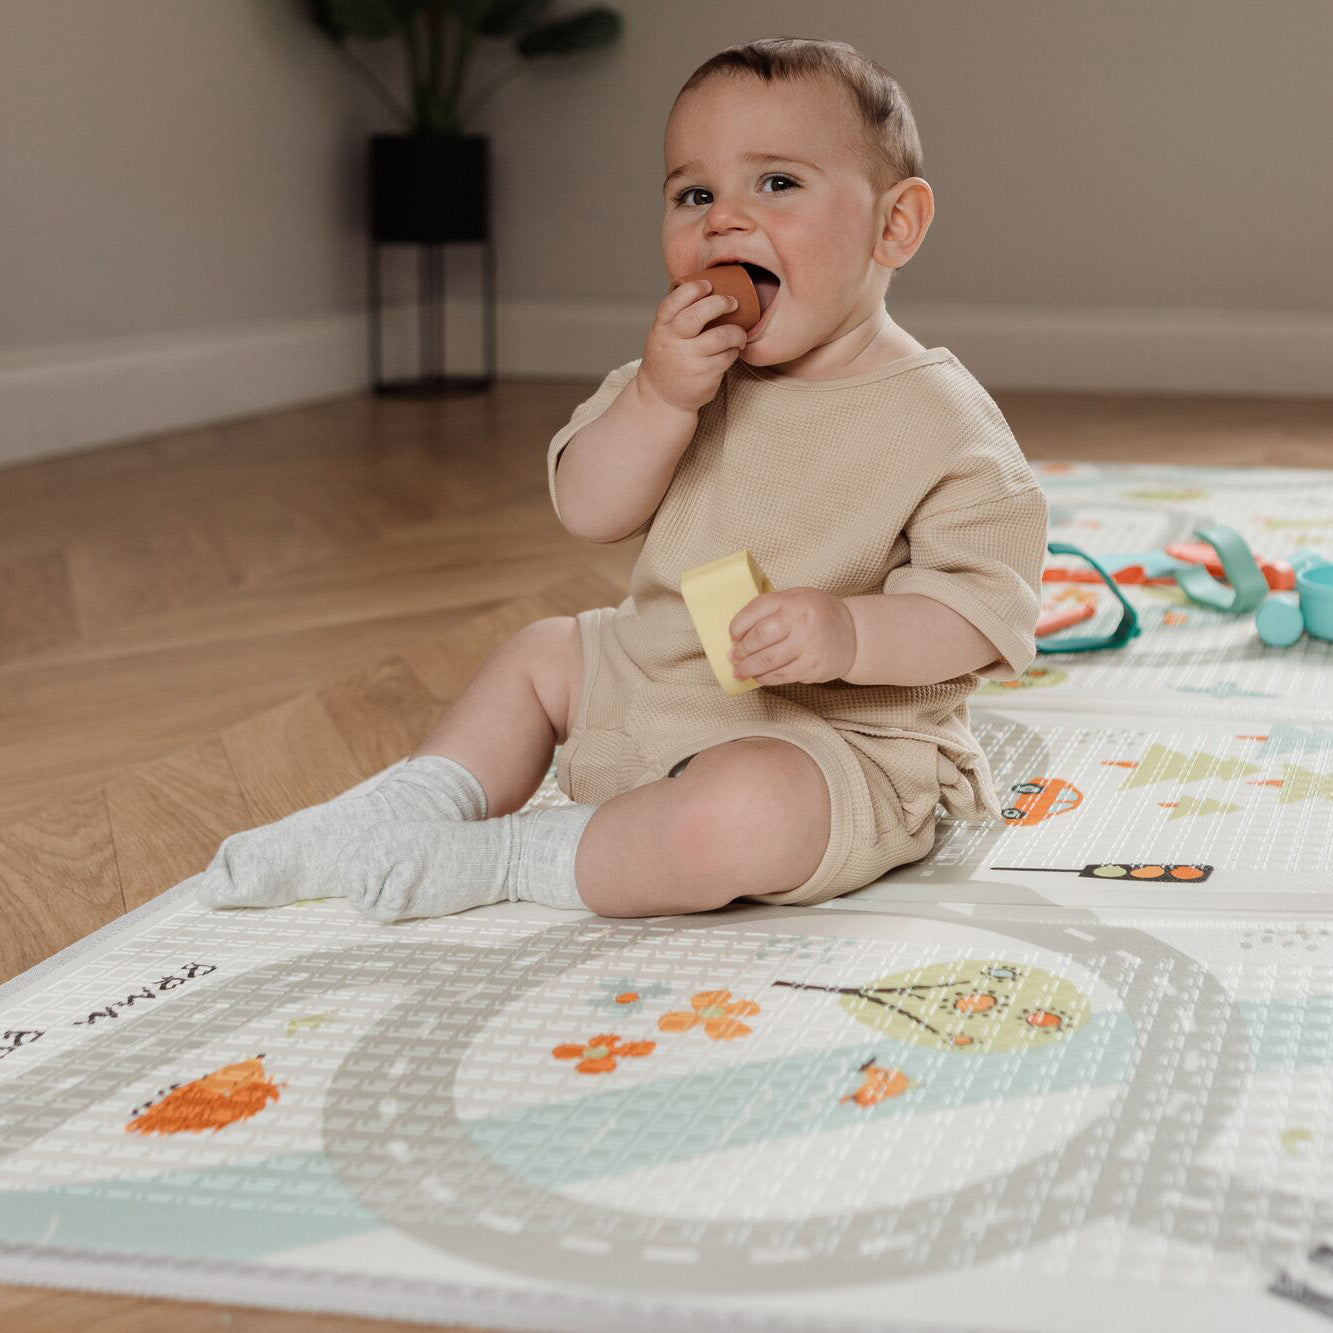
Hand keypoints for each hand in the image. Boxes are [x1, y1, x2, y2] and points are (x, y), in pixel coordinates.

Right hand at [637, 278, 749, 414]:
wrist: (662, 398)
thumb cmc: (668, 359)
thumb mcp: (662, 336)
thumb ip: (677, 317)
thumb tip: (710, 290)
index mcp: (661, 329)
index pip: (674, 302)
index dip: (693, 289)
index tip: (707, 285)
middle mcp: (673, 343)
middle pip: (698, 314)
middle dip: (720, 303)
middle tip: (732, 302)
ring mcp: (689, 360)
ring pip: (722, 336)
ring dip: (737, 332)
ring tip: (739, 334)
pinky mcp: (705, 375)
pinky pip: (728, 356)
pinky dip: (734, 351)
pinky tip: (731, 352)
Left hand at [727, 587, 857, 685]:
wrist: (853, 634)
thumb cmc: (818, 614)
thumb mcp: (797, 597)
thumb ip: (771, 607)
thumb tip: (739, 632)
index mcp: (793, 601)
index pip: (755, 611)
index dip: (738, 626)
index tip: (732, 636)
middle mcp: (801, 622)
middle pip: (759, 638)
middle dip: (741, 651)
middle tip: (733, 657)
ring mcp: (808, 646)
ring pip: (767, 661)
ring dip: (748, 669)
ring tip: (739, 671)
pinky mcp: (812, 667)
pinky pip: (781, 676)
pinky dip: (764, 678)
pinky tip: (758, 676)